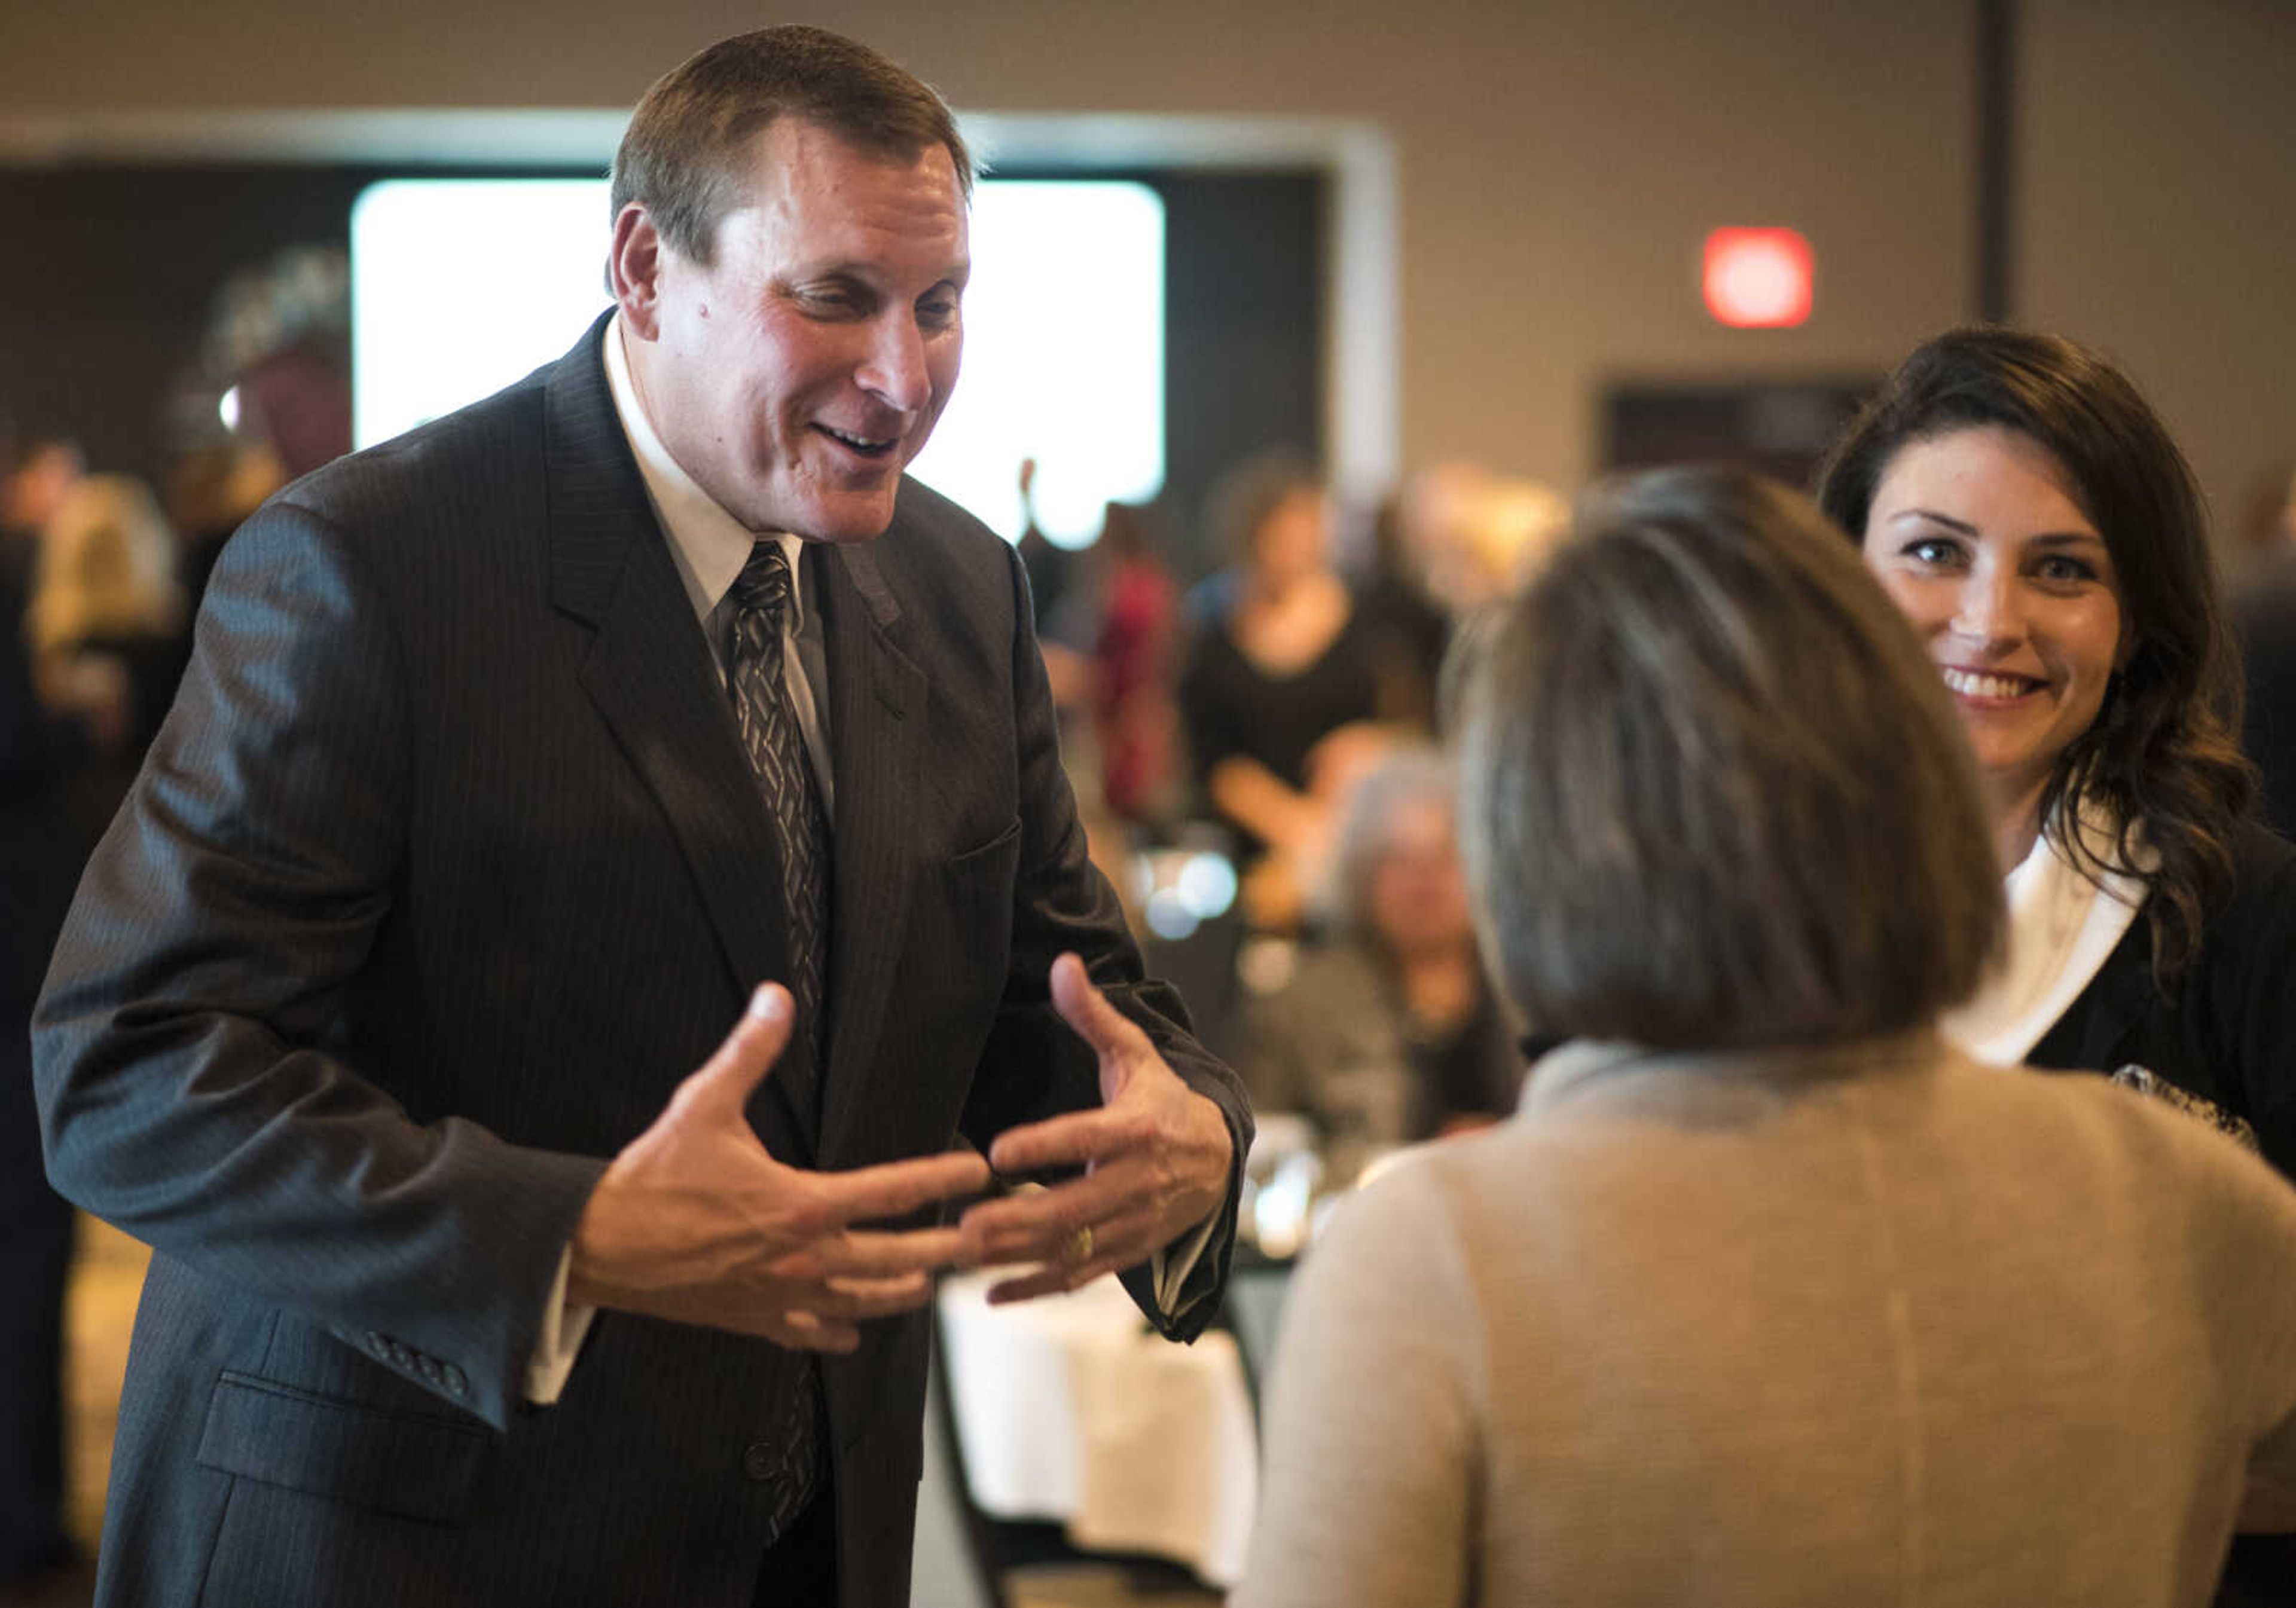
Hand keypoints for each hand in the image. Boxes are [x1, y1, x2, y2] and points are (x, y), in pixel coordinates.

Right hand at [567, 985, 989, 1350]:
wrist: (599, 1248)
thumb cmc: (655, 1176)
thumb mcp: (704, 1103)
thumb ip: (749, 1051)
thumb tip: (776, 995)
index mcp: (803, 1205)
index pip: (893, 1190)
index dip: (942, 1178)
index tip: (979, 1171)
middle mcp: (805, 1258)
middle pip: (895, 1258)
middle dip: (944, 1249)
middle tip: (985, 1243)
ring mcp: (783, 1296)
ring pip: (861, 1303)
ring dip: (899, 1293)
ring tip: (927, 1283)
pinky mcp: (755, 1320)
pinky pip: (809, 1334)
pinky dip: (837, 1333)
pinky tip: (852, 1333)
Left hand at [959, 953, 1233, 1302]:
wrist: (1220, 1159)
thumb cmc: (1160, 1100)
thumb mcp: (1134, 1054)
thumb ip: (1093, 1016)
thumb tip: (1062, 964)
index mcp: (1138, 1129)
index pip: (1086, 1137)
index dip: (1044, 1145)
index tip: (997, 1152)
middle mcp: (1139, 1181)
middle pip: (1075, 1206)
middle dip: (1018, 1220)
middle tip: (963, 1226)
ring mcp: (1135, 1223)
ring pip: (1074, 1247)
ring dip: (1017, 1256)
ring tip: (966, 1256)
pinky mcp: (1129, 1252)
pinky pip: (1081, 1276)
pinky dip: (1036, 1289)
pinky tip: (992, 1294)